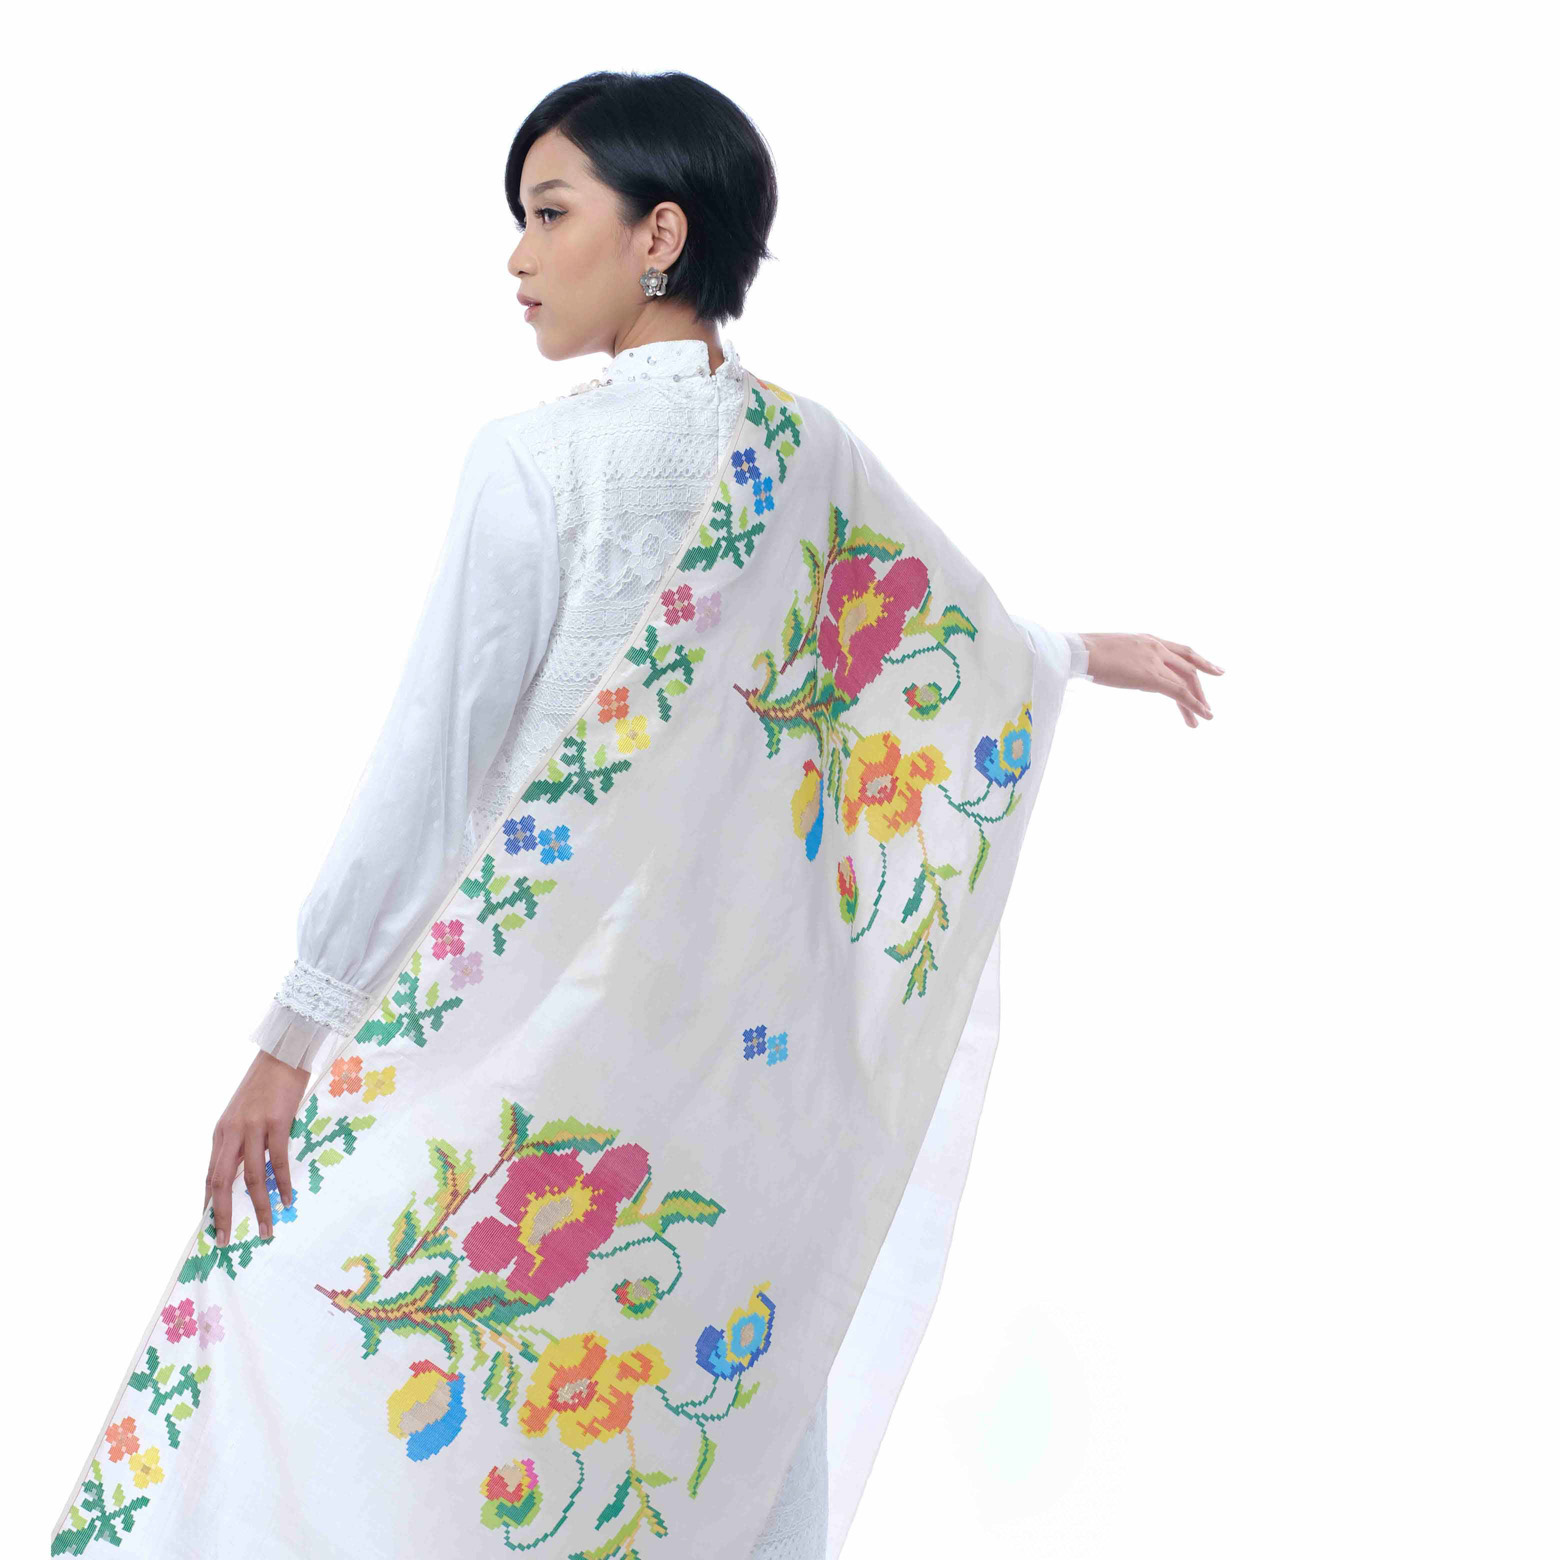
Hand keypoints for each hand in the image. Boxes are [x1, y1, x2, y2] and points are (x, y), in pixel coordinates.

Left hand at [205, 1048, 311, 1244]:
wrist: (282, 1054)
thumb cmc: (265, 1084)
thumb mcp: (244, 1114)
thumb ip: (241, 1141)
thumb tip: (246, 1171)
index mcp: (222, 1133)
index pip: (211, 1176)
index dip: (210, 1204)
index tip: (212, 1228)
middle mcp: (232, 1133)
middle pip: (221, 1181)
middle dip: (223, 1214)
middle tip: (225, 1241)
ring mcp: (253, 1127)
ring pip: (252, 1176)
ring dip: (259, 1206)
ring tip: (267, 1228)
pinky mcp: (277, 1122)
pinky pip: (278, 1160)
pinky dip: (283, 1183)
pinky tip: (288, 1199)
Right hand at [1080, 633, 1223, 726]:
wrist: (1080, 651)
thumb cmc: (1084, 652)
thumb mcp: (1111, 650)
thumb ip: (1125, 659)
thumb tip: (1126, 672)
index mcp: (1147, 639)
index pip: (1180, 651)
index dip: (1199, 660)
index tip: (1213, 669)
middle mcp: (1156, 647)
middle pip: (1188, 667)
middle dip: (1200, 686)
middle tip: (1208, 703)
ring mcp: (1155, 661)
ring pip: (1187, 681)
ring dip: (1198, 700)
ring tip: (1205, 716)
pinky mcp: (1152, 678)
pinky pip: (1180, 693)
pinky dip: (1194, 705)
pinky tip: (1203, 716)